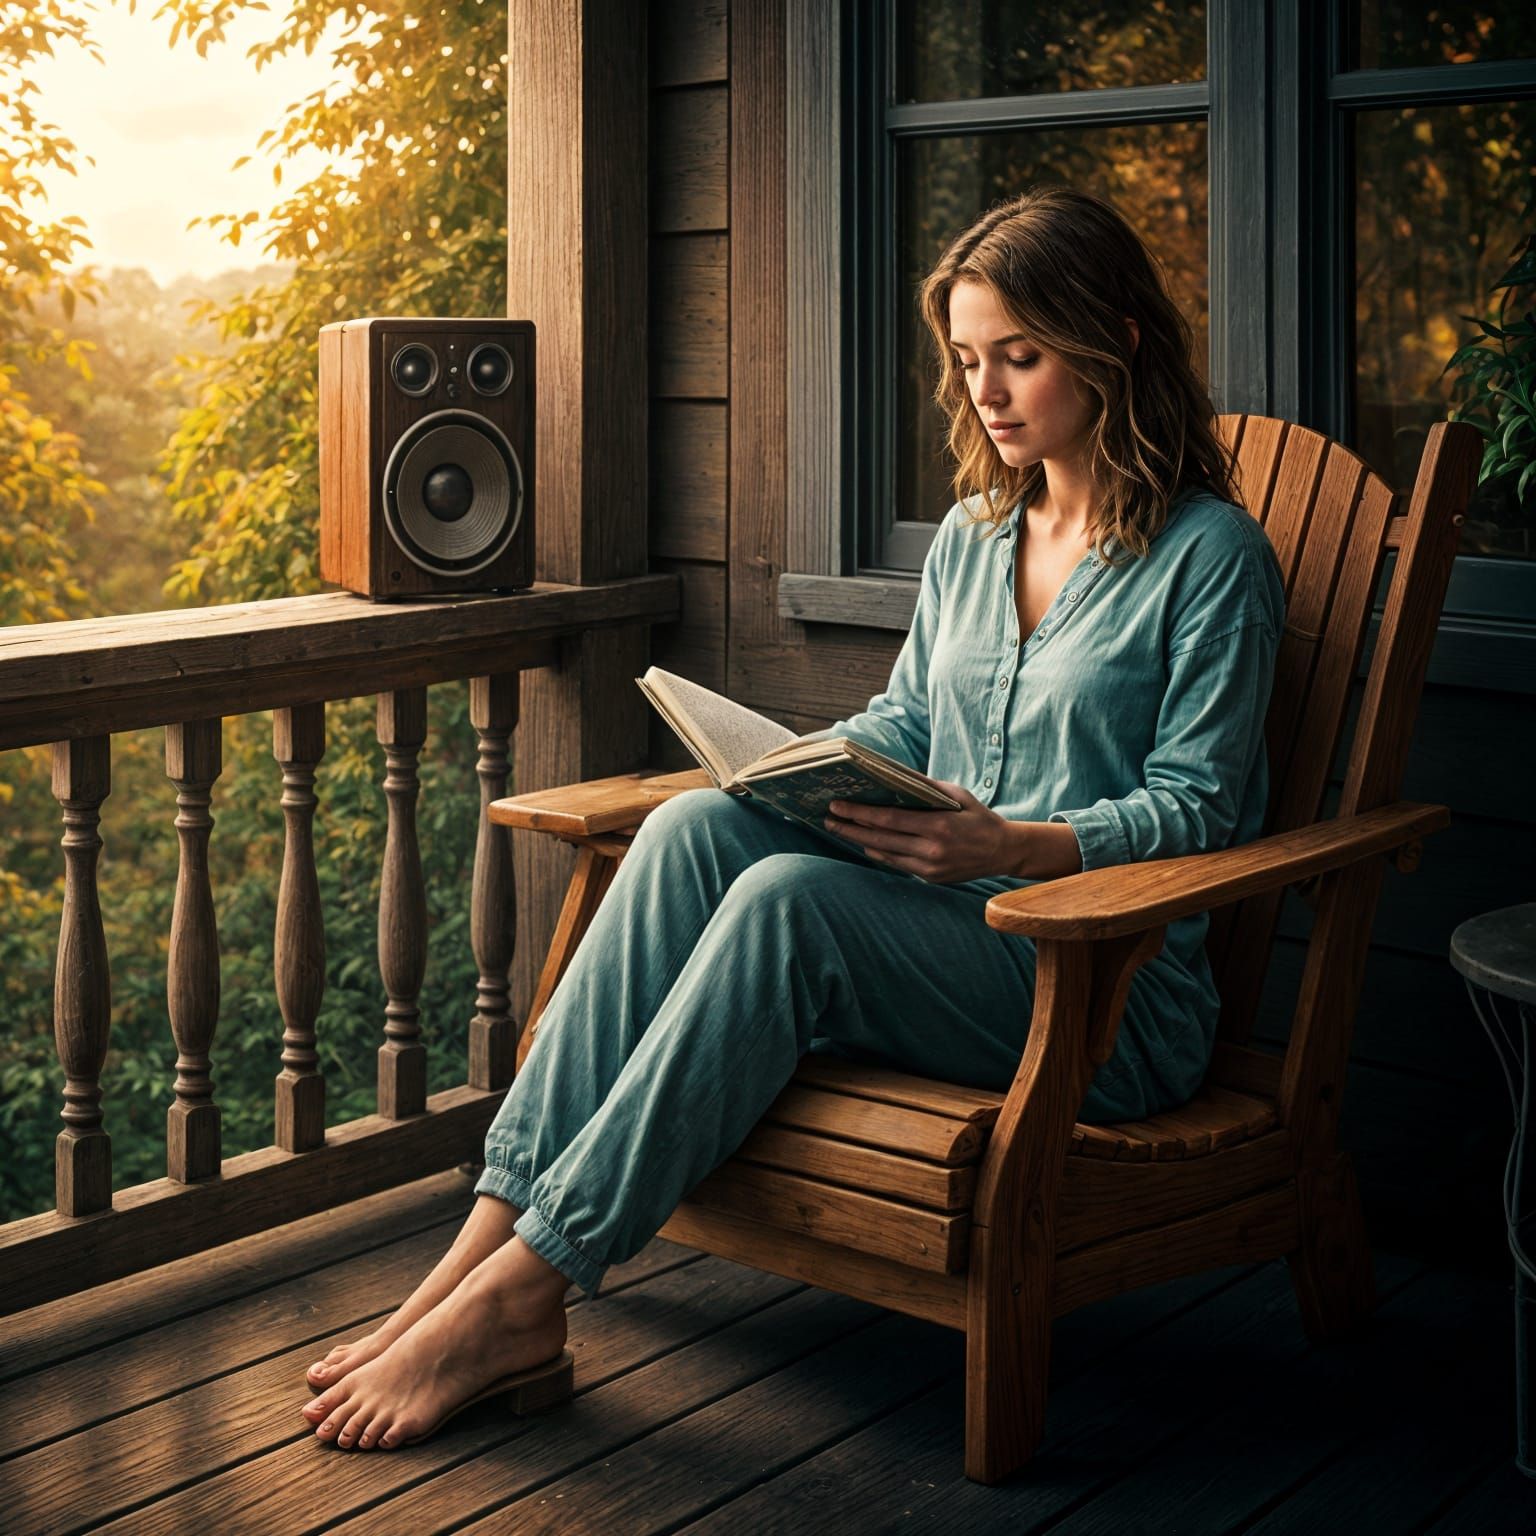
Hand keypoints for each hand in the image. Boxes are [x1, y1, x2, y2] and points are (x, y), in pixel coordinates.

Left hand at [824, 781, 1023, 883]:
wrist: (1003, 851)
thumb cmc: (978, 817)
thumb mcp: (956, 794)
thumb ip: (925, 787)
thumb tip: (893, 774)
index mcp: (938, 827)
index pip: (888, 820)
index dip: (860, 813)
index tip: (838, 805)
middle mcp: (931, 850)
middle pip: (880, 839)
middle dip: (851, 828)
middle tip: (829, 819)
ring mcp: (930, 868)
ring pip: (885, 854)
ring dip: (860, 841)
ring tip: (840, 829)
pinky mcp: (930, 878)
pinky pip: (897, 864)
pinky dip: (879, 853)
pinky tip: (866, 842)